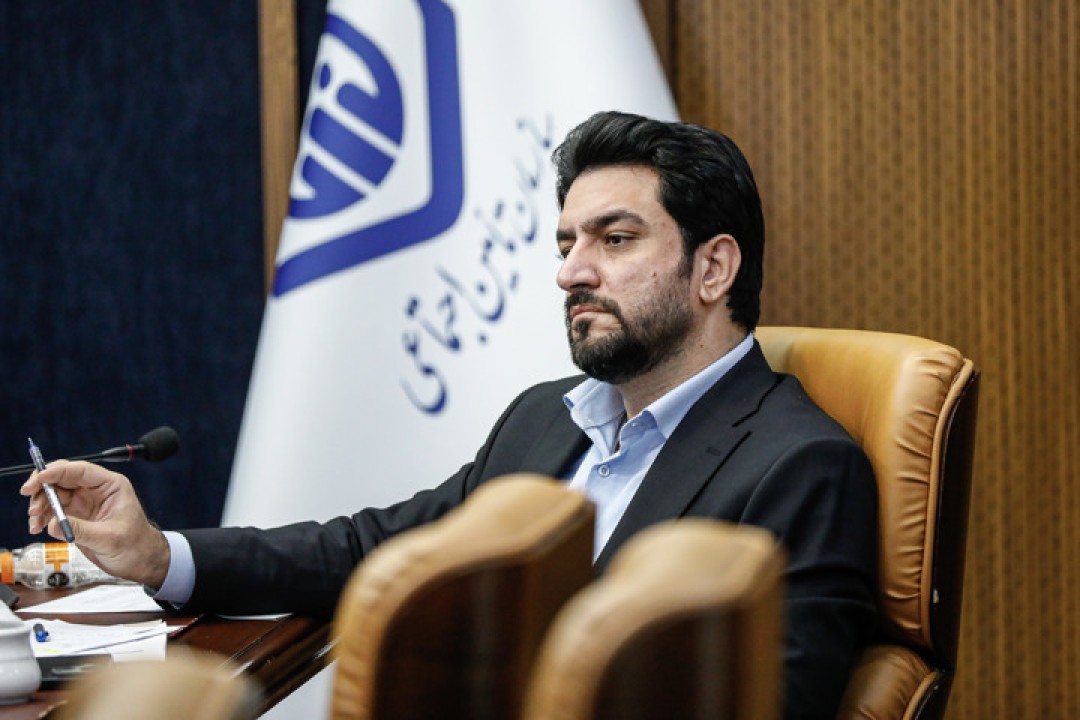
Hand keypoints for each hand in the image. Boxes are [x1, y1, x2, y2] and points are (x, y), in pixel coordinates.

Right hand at [20, 460, 170, 588]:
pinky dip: (42, 516)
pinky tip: (37, 527)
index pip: (81, 470)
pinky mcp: (75, 516)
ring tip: (34, 522)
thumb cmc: (135, 545)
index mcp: (111, 486)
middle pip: (62, 478)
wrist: (139, 561)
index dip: (57, 471)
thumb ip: (81, 530)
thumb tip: (52, 524)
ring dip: (40, 504)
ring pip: (53, 493)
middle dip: (42, 487)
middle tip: (30, 500)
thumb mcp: (110, 538)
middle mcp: (95, 490)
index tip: (39, 479)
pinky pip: (52, 510)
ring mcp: (84, 502)